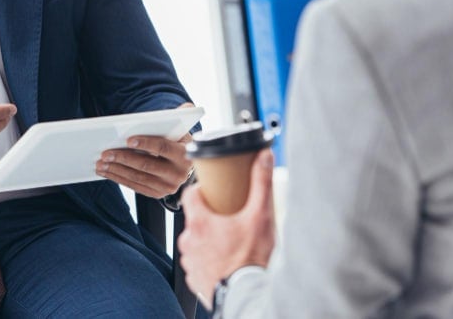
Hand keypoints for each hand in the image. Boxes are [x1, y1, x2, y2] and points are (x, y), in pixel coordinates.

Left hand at [95, 104, 195, 197]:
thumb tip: (187, 106)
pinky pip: (135, 186)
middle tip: (105, 152)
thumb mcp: (181, 130)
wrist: (182, 165)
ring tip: (100, 163)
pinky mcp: (157, 193)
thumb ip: (182, 116)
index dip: (146, 143)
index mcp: (186, 155)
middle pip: (147, 165)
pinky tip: (106, 171)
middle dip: (124, 158)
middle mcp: (179, 174)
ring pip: (138, 177)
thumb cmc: (176, 142)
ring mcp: (168, 186)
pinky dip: (119, 178)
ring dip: (117, 170)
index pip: (164, 147)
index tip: (128, 139)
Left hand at [177, 148, 275, 308]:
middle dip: (209, 216)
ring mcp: (189, 260)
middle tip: (228, 218)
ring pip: (195, 241)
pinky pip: (197, 261)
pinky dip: (208, 259)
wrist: (248, 296)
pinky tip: (224, 260)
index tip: (213, 192)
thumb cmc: (251, 260)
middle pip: (194, 218)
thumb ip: (261, 183)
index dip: (201, 190)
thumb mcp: (261, 217)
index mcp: (199, 222)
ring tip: (229, 242)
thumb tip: (264, 156)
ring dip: (208, 239)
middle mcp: (188, 240)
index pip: (190, 194)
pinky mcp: (194, 277)